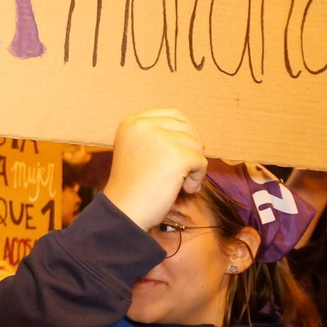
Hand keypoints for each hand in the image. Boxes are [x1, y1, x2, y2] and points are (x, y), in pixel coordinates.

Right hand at [100, 109, 206, 228]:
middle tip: (182, 172)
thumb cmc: (132, 186)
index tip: (180, 154)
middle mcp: (144, 125)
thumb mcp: (136, 149)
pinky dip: (197, 178)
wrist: (125, 210)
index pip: (173, 115)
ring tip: (179, 183)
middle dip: (190, 150)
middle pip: (188, 129)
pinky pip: (201, 162)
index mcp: (132, 122)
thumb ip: (157, 136)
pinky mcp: (177, 156)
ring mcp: (161, 139)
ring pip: (196, 146)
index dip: (183, 134)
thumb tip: (195, 136)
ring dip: (193, 167)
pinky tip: (184, 189)